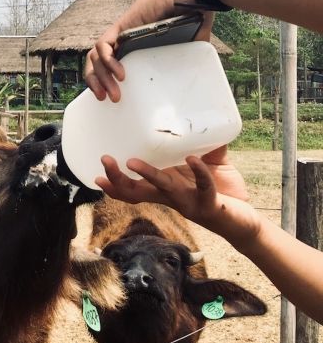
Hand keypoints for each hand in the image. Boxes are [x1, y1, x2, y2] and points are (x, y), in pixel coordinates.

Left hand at [84, 0, 213, 101]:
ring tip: (113, 93)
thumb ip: (186, 58)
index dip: (104, 81)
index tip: (110, 98)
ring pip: (96, 56)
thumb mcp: (189, 43)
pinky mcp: (123, 25)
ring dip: (100, 77)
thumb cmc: (193, 12)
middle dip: (97, 84)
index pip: (108, 65)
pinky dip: (107, 60)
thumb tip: (196, 77)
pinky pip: (103, 45)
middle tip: (106, 99)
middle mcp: (124, 40)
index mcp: (134, 46)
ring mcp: (121, 32)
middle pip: (96, 63)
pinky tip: (119, 73)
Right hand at [95, 146, 260, 249]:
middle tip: (104, 160)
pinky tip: (192, 160)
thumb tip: (201, 120)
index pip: (134, 190)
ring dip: (147, 176)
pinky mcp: (209, 205)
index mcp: (166, 189)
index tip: (96, 175)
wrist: (245, 221)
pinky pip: (203, 187)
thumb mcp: (210, 165)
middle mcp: (171, 198)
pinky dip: (198, 173)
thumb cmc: (223, 193)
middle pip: (136, 193)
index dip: (115, 185)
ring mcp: (188, 202)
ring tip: (133, 162)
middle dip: (118, 179)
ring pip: (162, 190)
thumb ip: (205, 145)